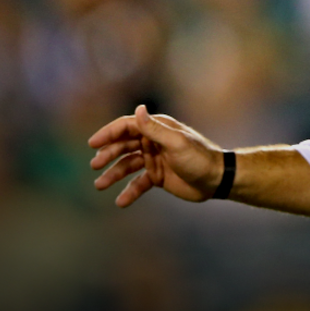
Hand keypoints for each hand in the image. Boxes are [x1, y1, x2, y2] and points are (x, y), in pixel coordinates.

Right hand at [89, 104, 224, 206]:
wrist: (217, 180)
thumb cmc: (199, 158)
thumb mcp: (175, 143)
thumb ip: (154, 129)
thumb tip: (139, 108)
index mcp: (157, 128)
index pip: (127, 127)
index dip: (108, 134)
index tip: (93, 144)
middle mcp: (153, 142)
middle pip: (124, 146)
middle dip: (108, 155)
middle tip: (94, 166)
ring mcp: (154, 159)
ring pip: (128, 165)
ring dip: (113, 174)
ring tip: (100, 185)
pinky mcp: (158, 177)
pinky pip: (138, 184)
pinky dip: (129, 191)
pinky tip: (120, 201)